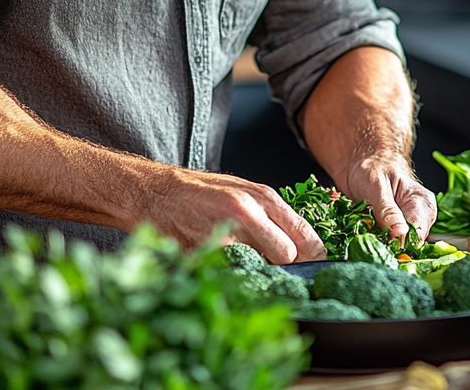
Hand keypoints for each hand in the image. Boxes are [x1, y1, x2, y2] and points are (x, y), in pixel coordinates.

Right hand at [146, 168, 325, 263]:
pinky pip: (232, 276)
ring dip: (258, 273)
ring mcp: (225, 235)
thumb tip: (300, 246)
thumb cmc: (201, 192)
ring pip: (261, 269)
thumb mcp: (244, 191)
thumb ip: (272, 215)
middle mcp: (248, 214)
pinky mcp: (205, 254)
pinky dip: (232, 278)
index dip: (313, 255)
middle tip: (275, 267)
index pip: (304, 234)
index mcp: (262, 197)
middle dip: (285, 266)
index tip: (313, 264)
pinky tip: (224, 269)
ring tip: (246, 266)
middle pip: (288, 256)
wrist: (156, 193)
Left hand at [344, 153, 436, 243]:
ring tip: (364, 227)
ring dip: (377, 243)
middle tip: (367, 231)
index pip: (417, 235)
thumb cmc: (373, 167)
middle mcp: (419, 218)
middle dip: (385, 245)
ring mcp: (406, 227)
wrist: (363, 162)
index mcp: (422, 205)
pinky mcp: (393, 232)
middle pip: (407, 246)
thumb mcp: (377, 186)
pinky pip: (385, 246)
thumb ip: (388, 211)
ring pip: (394, 248)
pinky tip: (364, 230)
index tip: (379, 242)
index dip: (398, 244)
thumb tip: (401, 234)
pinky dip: (373, 242)